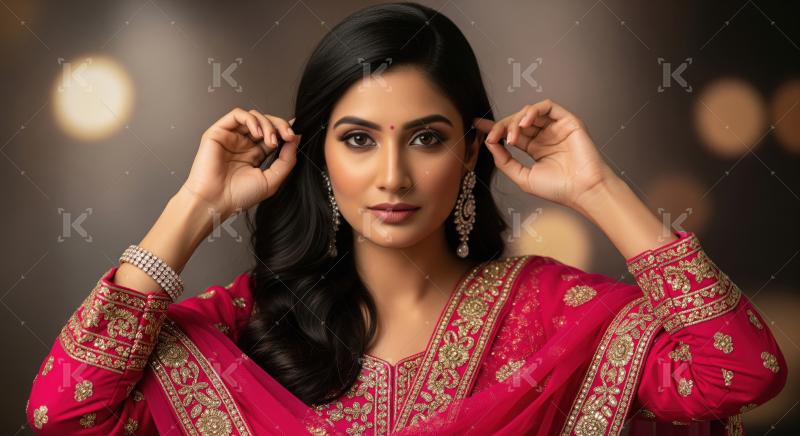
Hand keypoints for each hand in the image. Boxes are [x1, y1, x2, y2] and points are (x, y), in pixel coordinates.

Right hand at [180, 107, 299, 220]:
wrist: (216, 202)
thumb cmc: (238, 196)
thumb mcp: (272, 180)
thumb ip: (286, 160)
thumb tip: (296, 139)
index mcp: (255, 155)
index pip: (273, 135)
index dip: (284, 132)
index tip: (294, 136)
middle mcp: (243, 144)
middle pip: (266, 123)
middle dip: (279, 126)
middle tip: (287, 136)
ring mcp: (231, 137)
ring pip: (254, 116)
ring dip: (267, 124)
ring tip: (270, 140)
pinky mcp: (219, 132)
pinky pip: (237, 114)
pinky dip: (251, 119)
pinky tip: (257, 133)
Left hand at [473, 99, 616, 209]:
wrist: (582, 191)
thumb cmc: (558, 189)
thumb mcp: (523, 177)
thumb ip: (505, 162)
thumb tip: (490, 145)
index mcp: (535, 148)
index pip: (511, 133)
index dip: (494, 127)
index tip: (477, 125)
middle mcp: (545, 136)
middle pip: (517, 121)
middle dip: (501, 126)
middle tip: (492, 136)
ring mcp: (556, 128)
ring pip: (529, 112)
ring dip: (515, 121)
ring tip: (511, 138)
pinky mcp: (567, 121)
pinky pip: (547, 106)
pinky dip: (532, 111)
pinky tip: (524, 124)